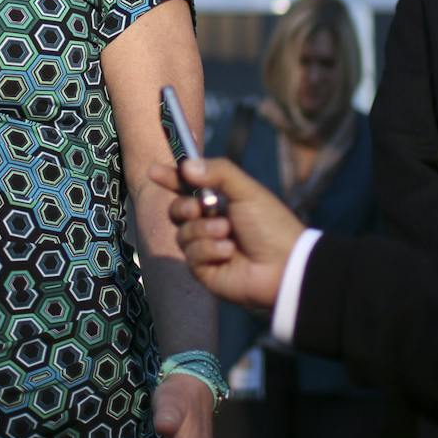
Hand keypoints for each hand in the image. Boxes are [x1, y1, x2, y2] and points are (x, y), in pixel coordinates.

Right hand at [151, 156, 305, 311]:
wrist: (284, 265)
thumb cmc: (271, 225)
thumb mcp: (246, 190)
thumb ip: (218, 172)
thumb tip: (185, 166)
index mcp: (221, 203)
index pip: (188, 188)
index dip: (171, 179)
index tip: (154, 171)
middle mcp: (210, 225)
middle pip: (176, 211)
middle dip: (184, 207)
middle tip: (200, 208)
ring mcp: (206, 249)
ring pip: (182, 234)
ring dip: (204, 231)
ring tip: (228, 234)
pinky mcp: (205, 272)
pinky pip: (191, 256)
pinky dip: (210, 251)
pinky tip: (229, 254)